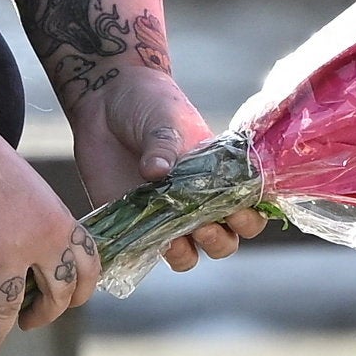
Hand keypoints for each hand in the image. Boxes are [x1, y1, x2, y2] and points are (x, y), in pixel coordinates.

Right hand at [0, 122, 87, 346]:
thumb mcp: (30, 190)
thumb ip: (38, 222)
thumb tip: (32, 255)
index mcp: (60, 221)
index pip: (87, 267)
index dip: (80, 292)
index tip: (67, 304)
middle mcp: (39, 241)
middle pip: (55, 296)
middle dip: (42, 317)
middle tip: (26, 324)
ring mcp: (2, 252)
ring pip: (5, 309)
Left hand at [71, 63, 274, 275]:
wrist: (106, 100)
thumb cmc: (149, 104)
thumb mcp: (163, 118)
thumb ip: (164, 144)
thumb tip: (156, 171)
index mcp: (218, 176)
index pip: (248, 207)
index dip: (250, 216)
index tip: (239, 209)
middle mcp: (197, 202)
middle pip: (224, 241)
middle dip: (220, 240)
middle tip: (204, 225)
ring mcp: (165, 215)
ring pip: (188, 254)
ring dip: (186, 254)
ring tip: (173, 240)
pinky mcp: (132, 221)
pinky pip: (146, 251)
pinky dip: (146, 253)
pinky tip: (142, 241)